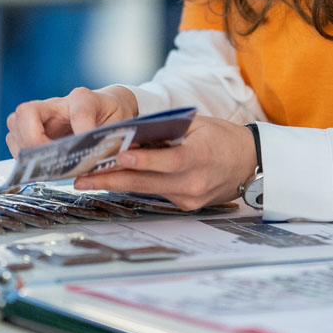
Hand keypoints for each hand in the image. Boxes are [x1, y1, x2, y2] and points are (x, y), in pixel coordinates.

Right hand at [5, 86, 138, 154]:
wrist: (107, 109)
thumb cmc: (113, 117)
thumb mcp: (122, 128)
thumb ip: (113, 146)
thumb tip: (94, 167)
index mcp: (85, 99)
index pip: (79, 108)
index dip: (83, 127)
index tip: (88, 144)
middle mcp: (57, 104)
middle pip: (27, 111)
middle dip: (32, 139)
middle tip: (49, 158)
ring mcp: (42, 115)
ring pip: (15, 123)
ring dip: (23, 148)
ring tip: (42, 164)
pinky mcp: (34, 128)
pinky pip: (15, 138)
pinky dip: (23, 154)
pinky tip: (40, 165)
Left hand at [73, 115, 257, 210]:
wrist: (251, 164)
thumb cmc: (222, 138)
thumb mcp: (198, 126)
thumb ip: (167, 130)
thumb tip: (130, 133)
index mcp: (200, 157)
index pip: (169, 161)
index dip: (144, 160)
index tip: (120, 157)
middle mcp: (194, 183)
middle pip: (147, 182)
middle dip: (111, 178)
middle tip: (82, 177)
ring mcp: (189, 198)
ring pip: (146, 190)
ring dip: (115, 184)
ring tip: (86, 180)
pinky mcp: (186, 206)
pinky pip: (155, 194)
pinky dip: (134, 186)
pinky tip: (111, 181)